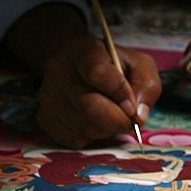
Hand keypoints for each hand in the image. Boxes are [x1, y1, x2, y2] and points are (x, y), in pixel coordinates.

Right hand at [5, 3, 160, 147]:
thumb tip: (138, 115)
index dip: (119, 93)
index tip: (132, 105)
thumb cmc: (114, 66)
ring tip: (113, 119)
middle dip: (118, 120)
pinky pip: (73, 140)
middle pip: (90, 107)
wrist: (80, 65)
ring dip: (107, 130)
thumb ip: (146, 87)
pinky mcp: (44, 117)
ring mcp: (47, 95)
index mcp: (83, 50)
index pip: (97, 73)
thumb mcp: (139, 65)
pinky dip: (91, 139)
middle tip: (129, 120)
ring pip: (83, 127)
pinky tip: (96, 124)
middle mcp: (58, 71)